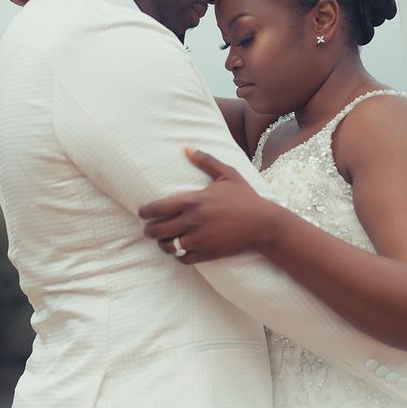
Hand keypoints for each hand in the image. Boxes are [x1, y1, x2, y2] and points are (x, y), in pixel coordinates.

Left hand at [138, 148, 274, 262]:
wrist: (264, 224)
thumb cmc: (245, 197)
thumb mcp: (227, 175)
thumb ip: (205, 160)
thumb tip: (186, 148)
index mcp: (193, 201)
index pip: (157, 208)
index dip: (145, 212)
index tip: (142, 213)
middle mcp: (192, 221)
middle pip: (157, 230)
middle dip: (149, 231)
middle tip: (149, 229)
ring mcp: (199, 239)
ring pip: (168, 247)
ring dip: (163, 245)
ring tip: (164, 241)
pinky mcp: (207, 254)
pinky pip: (183, 259)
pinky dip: (179, 256)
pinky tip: (181, 250)